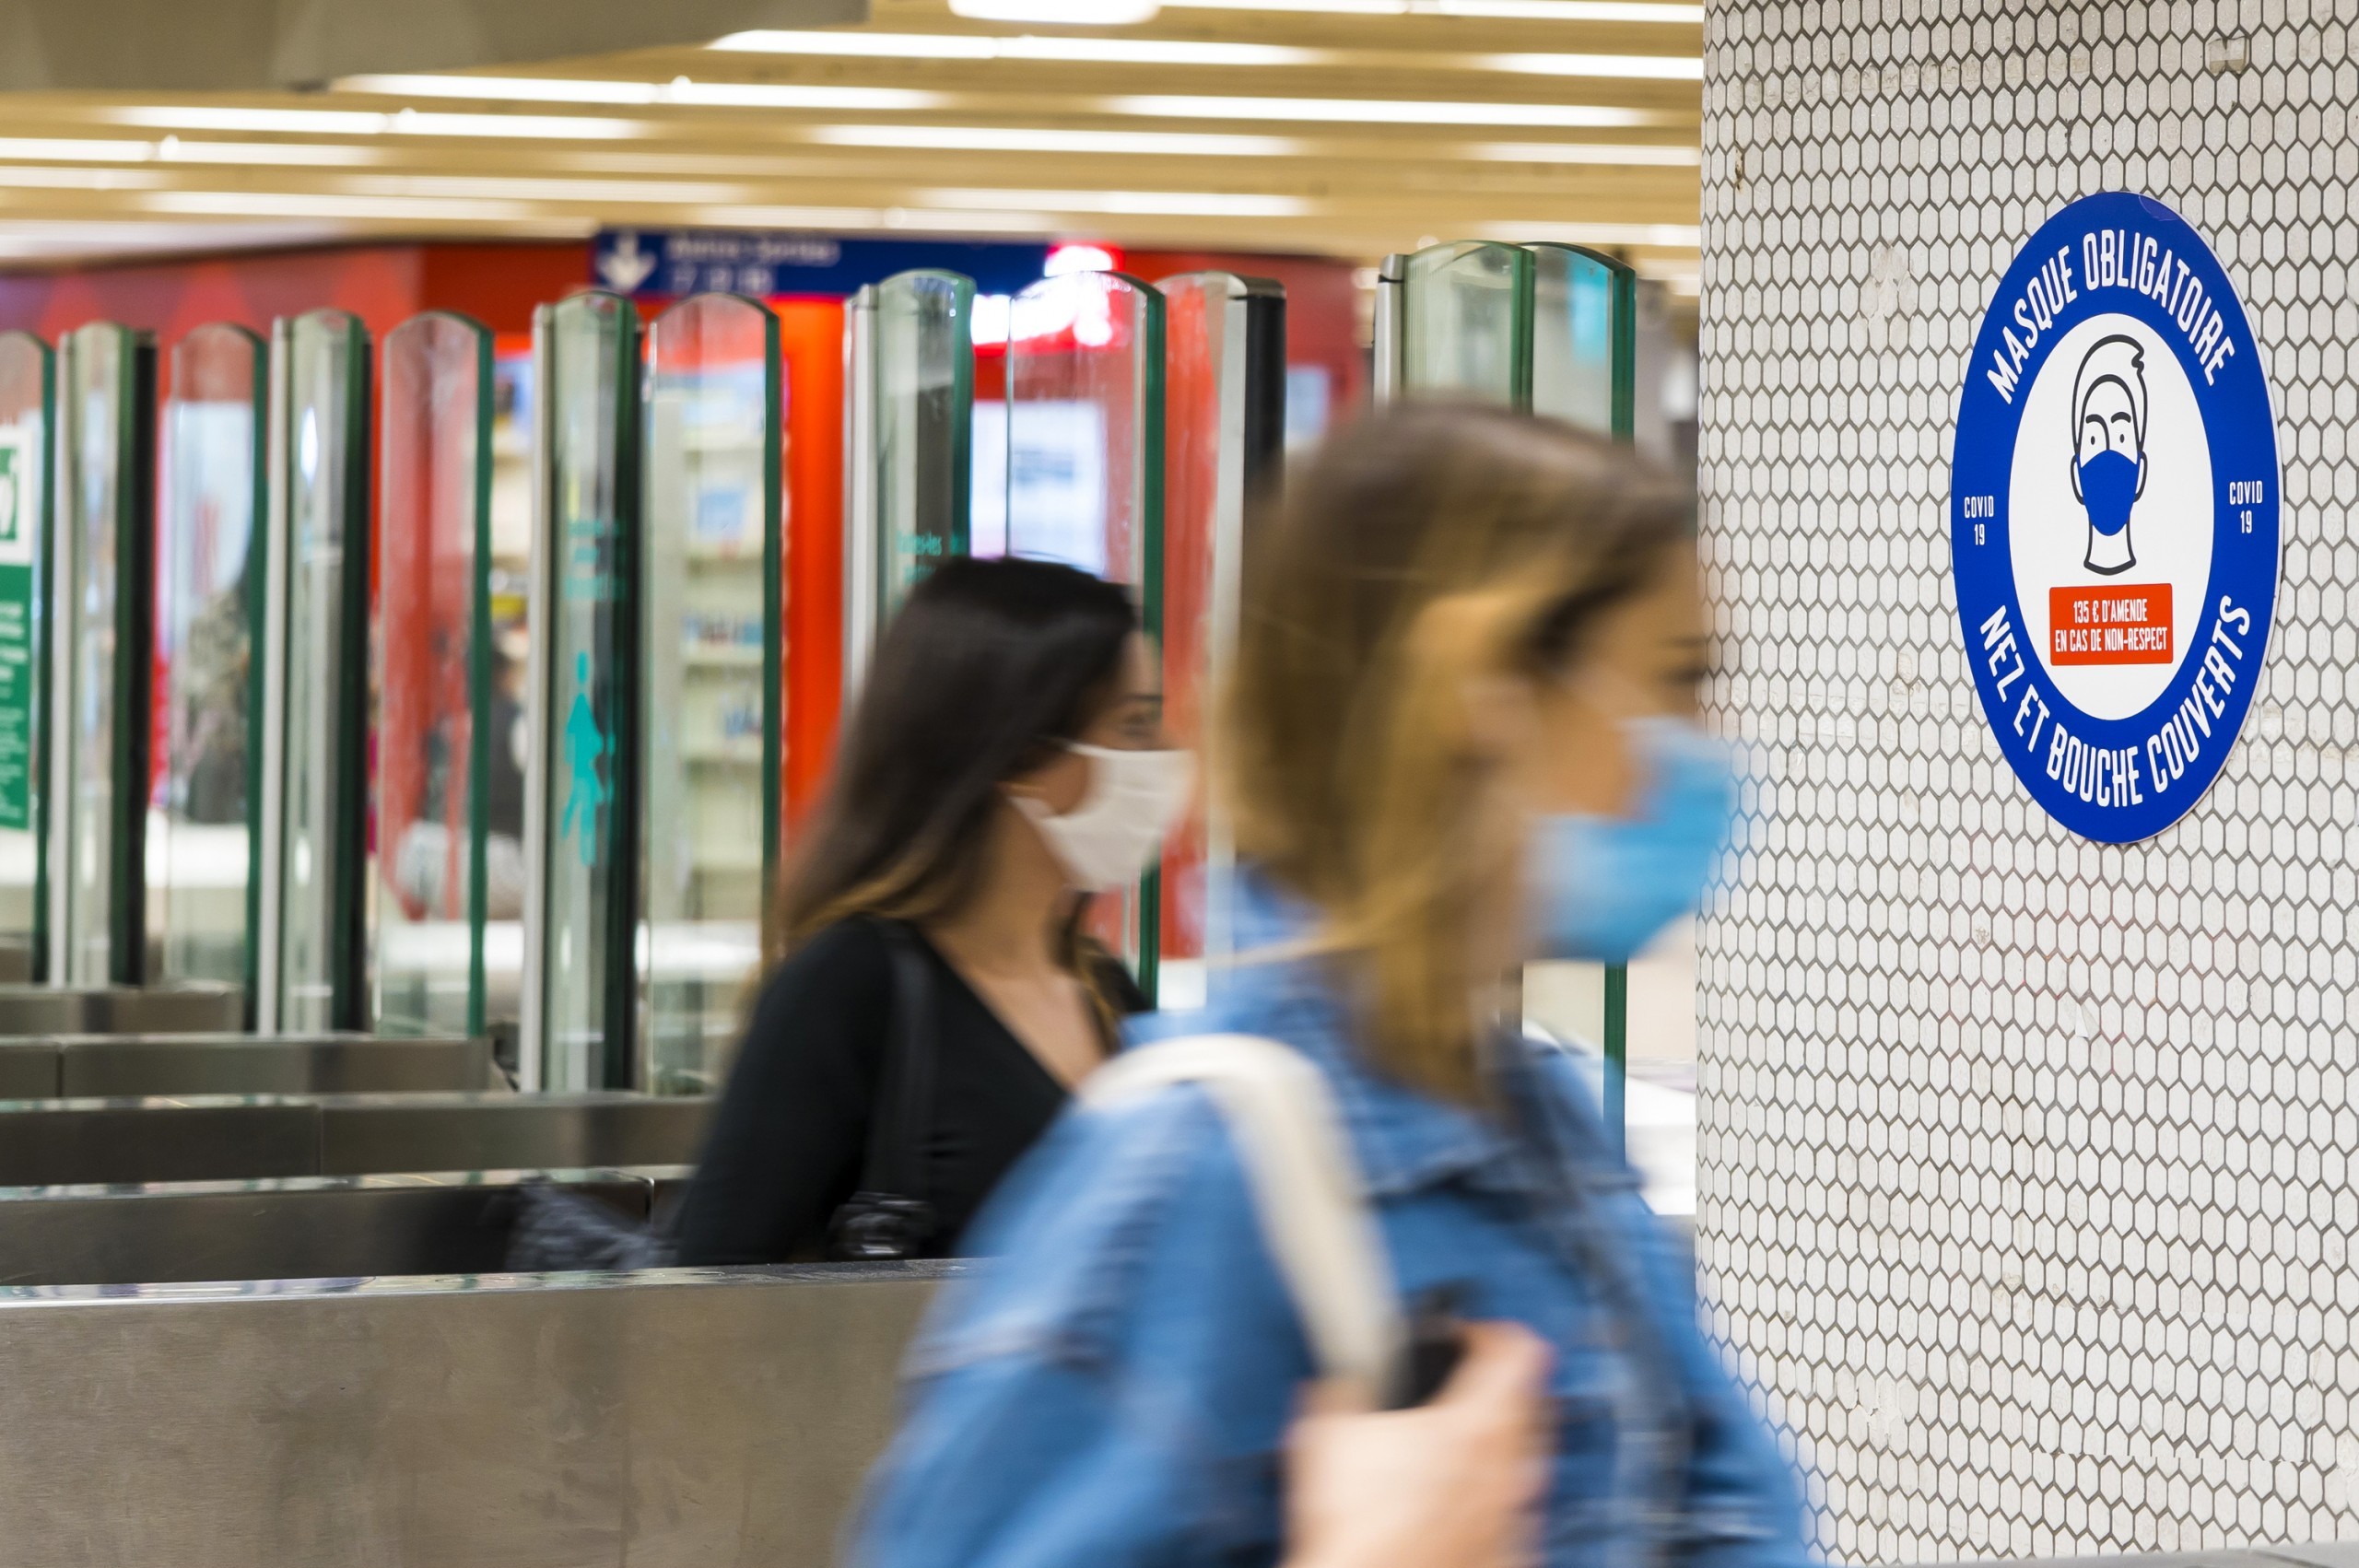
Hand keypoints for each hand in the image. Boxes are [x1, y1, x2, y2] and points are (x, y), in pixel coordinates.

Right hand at [1282, 1320, 1554, 1567]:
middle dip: (1499, 1385)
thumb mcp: (1329, 1430)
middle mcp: (1507, 1465)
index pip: (1516, 1347)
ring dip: (1499, 1442)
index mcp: (1473, 1420)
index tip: (1467, 1337)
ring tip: (1456, 1444)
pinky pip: (1514, 1512)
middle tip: (1462, 1386)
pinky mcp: (1507, 1553)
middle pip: (1532, 1399)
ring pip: (1528, 1458)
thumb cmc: (1358, 1528)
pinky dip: (1492, 1499)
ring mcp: (1512, 1513)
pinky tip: (1458, 1503)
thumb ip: (1349, 1384)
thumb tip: (1345, 1376)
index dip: (1491, 1331)